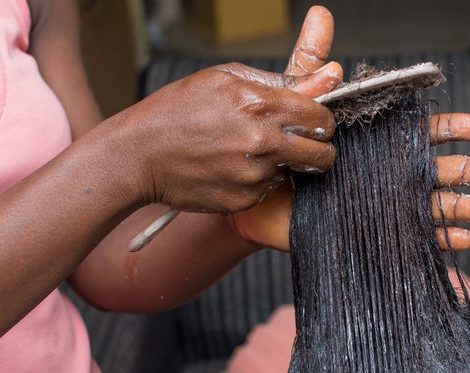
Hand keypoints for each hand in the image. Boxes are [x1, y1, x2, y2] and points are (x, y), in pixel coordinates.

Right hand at [117, 58, 340, 213]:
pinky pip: (268, 190)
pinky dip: (258, 181)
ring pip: (294, 173)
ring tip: (250, 152)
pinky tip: (233, 168)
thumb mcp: (226, 78)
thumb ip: (282, 80)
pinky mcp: (244, 200)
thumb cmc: (178, 109)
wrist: (139, 155)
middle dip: (317, 149)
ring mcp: (254, 176)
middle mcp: (263, 143)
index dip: (320, 121)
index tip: (310, 122)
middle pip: (323, 155)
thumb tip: (330, 76)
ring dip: (283, 164)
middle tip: (298, 144)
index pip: (323, 119)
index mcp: (262, 105)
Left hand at [229, 7, 469, 251]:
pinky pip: (410, 239)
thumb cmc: (278, 150)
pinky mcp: (371, 234)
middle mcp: (388, 173)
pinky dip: (437, 239)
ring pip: (432, 206)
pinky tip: (461, 238)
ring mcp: (383, 205)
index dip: (457, 129)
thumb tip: (320, 17)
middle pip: (440, 171)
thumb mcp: (293, 104)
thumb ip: (311, 66)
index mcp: (378, 142)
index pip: (425, 132)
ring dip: (465, 208)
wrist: (255, 197)